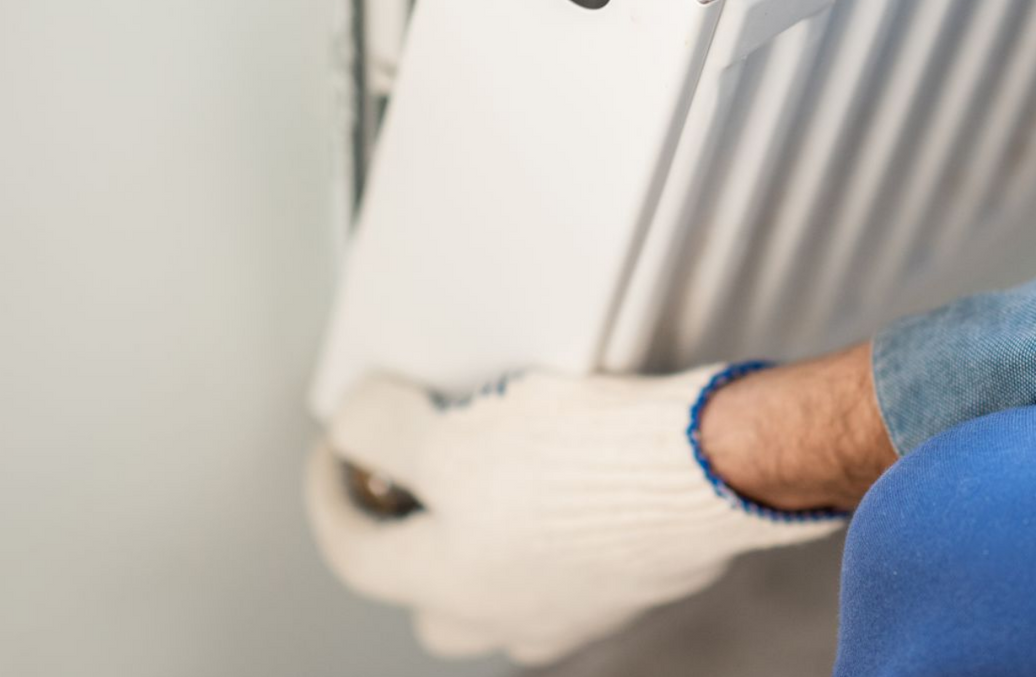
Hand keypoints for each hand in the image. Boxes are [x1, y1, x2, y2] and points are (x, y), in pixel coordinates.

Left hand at [305, 366, 841, 664]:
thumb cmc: (588, 464)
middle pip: (428, 589)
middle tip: (415, 472)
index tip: (339, 446)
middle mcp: (507, 612)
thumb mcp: (451, 434)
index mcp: (448, 586)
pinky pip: (571, 561)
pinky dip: (554, 526)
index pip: (354, 552)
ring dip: (487, 535)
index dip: (330, 491)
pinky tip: (570, 479)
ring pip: (503, 582)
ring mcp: (573, 605)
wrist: (705, 470)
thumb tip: (357, 424)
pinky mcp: (631, 581)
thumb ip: (382, 431)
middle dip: (412, 535)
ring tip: (496, 469)